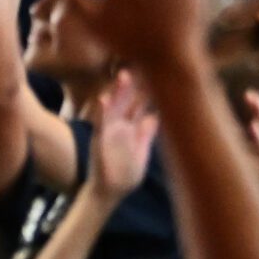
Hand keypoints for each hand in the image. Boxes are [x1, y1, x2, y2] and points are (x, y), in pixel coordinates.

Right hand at [86, 71, 160, 202]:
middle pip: (128, 101)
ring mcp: (110, 132)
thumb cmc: (126, 175)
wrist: (110, 193)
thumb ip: (146, 135)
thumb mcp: (141, 153)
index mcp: (133, 129)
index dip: (149, 90)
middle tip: (143, 65)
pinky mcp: (100, 140)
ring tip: (123, 76)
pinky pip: (100, 124)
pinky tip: (104, 99)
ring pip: (114, 107)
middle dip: (135, 85)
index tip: (158, 72)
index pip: (141, 104)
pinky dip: (102, 112)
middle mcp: (121, 127)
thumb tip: (155, 115)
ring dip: (118, 92)